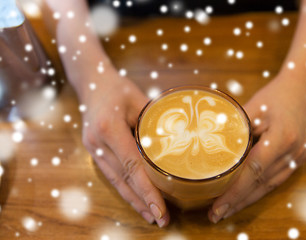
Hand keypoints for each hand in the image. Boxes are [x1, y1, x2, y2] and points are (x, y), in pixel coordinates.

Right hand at [80, 73, 169, 226]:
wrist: (90, 82)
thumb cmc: (117, 88)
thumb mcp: (139, 99)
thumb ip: (155, 122)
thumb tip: (179, 140)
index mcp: (109, 128)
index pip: (132, 166)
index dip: (147, 190)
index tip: (161, 208)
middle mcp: (97, 143)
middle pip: (123, 179)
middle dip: (143, 201)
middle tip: (161, 219)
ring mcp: (93, 148)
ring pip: (116, 181)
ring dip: (134, 200)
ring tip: (151, 216)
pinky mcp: (94, 151)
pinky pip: (111, 174)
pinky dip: (125, 189)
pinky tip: (136, 200)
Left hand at [208, 75, 305, 222]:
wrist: (302, 89)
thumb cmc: (274, 96)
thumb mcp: (252, 107)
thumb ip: (234, 127)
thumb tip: (208, 144)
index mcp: (282, 136)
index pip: (254, 170)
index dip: (236, 190)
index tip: (218, 204)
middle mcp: (293, 151)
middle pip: (262, 183)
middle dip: (238, 201)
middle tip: (216, 214)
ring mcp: (299, 156)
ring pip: (270, 185)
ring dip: (248, 200)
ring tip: (227, 210)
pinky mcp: (299, 158)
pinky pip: (277, 179)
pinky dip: (259, 190)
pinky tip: (245, 198)